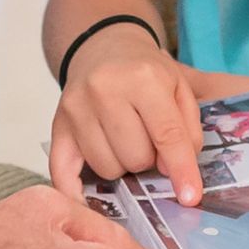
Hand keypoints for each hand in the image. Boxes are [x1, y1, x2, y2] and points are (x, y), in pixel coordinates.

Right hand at [51, 29, 248, 207]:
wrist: (104, 48)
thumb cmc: (146, 72)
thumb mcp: (180, 88)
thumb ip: (187, 129)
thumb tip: (172, 172)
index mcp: (143, 77)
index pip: (166, 134)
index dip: (181, 169)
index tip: (190, 197)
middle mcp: (104, 90)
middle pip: (135, 157)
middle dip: (149, 159)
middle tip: (148, 141)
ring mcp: (76, 109)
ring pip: (106, 169)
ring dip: (122, 166)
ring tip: (124, 143)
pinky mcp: (57, 126)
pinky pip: (62, 172)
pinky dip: (75, 192)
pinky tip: (87, 200)